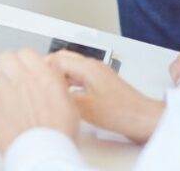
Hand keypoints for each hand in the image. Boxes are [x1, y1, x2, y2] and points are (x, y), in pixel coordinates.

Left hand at [0, 49, 79, 153]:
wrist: (44, 154)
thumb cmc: (59, 134)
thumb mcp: (69, 103)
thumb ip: (56, 82)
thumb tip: (51, 72)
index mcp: (41, 76)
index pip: (27, 52)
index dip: (29, 59)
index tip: (31, 66)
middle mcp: (20, 80)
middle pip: (6, 56)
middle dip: (11, 63)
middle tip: (18, 74)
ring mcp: (4, 93)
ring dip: (5, 82)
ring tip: (15, 95)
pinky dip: (0, 101)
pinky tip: (10, 111)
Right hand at [48, 51, 163, 143]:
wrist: (146, 120)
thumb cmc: (124, 113)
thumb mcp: (86, 107)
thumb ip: (64, 97)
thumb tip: (49, 94)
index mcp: (87, 67)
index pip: (56, 59)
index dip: (42, 67)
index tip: (32, 75)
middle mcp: (93, 66)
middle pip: (63, 58)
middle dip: (48, 67)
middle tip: (37, 78)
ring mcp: (99, 74)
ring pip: (71, 67)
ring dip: (59, 75)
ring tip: (50, 87)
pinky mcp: (104, 84)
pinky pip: (80, 77)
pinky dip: (69, 82)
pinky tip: (68, 95)